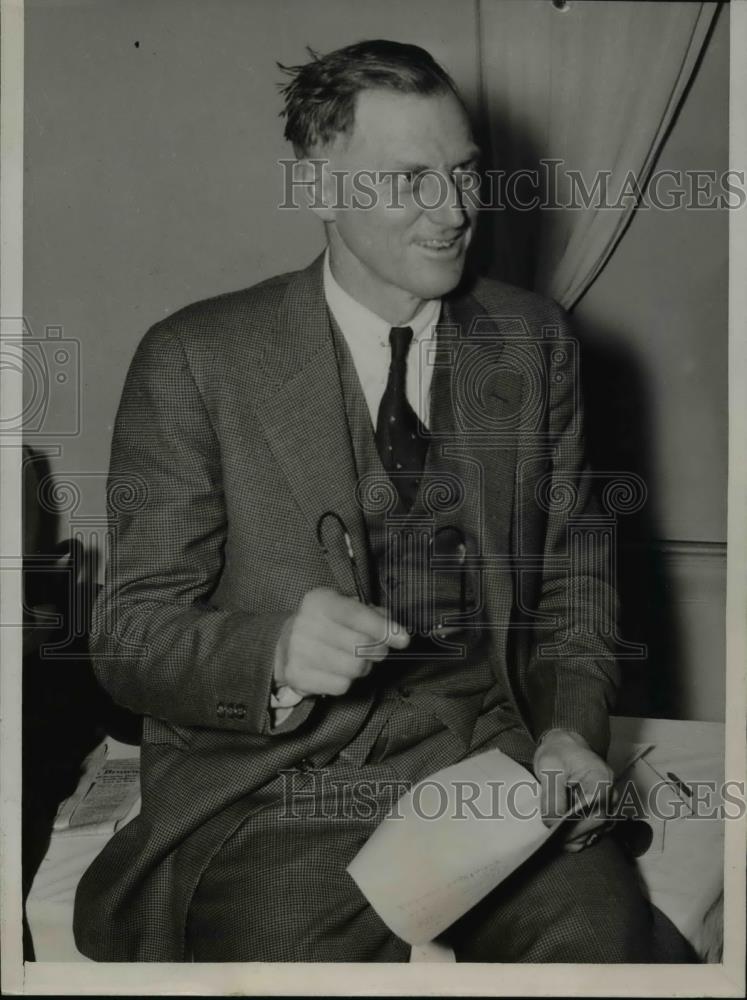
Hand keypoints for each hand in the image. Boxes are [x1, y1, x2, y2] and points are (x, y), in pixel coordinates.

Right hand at [274, 588, 409, 697]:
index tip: (404, 639)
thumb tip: (398, 633)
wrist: (286, 645)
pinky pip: (341, 686)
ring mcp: (298, 650)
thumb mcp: (347, 609)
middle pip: (361, 645)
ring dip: (363, 667)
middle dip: (377, 651)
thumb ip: (375, 616)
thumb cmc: (327, 625)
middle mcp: (305, 622)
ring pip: (354, 668)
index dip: (384, 629)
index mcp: (319, 600)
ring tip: (354, 660)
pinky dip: (346, 681)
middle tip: (375, 651)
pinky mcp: (297, 675)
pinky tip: (337, 671)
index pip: (357, 615)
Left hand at [533, 728, 615, 851]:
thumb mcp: (548, 768)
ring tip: (557, 837)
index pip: (597, 810)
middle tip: (553, 839)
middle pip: (600, 823)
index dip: (579, 827)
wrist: (564, 746)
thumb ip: (551, 796)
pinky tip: (565, 833)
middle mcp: (610, 791)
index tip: (558, 833)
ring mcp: (608, 801)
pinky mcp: (602, 808)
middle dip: (576, 834)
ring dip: (579, 837)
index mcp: (601, 777)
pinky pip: (595, 827)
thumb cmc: (558, 753)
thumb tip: (552, 824)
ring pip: (599, 829)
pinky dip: (581, 834)